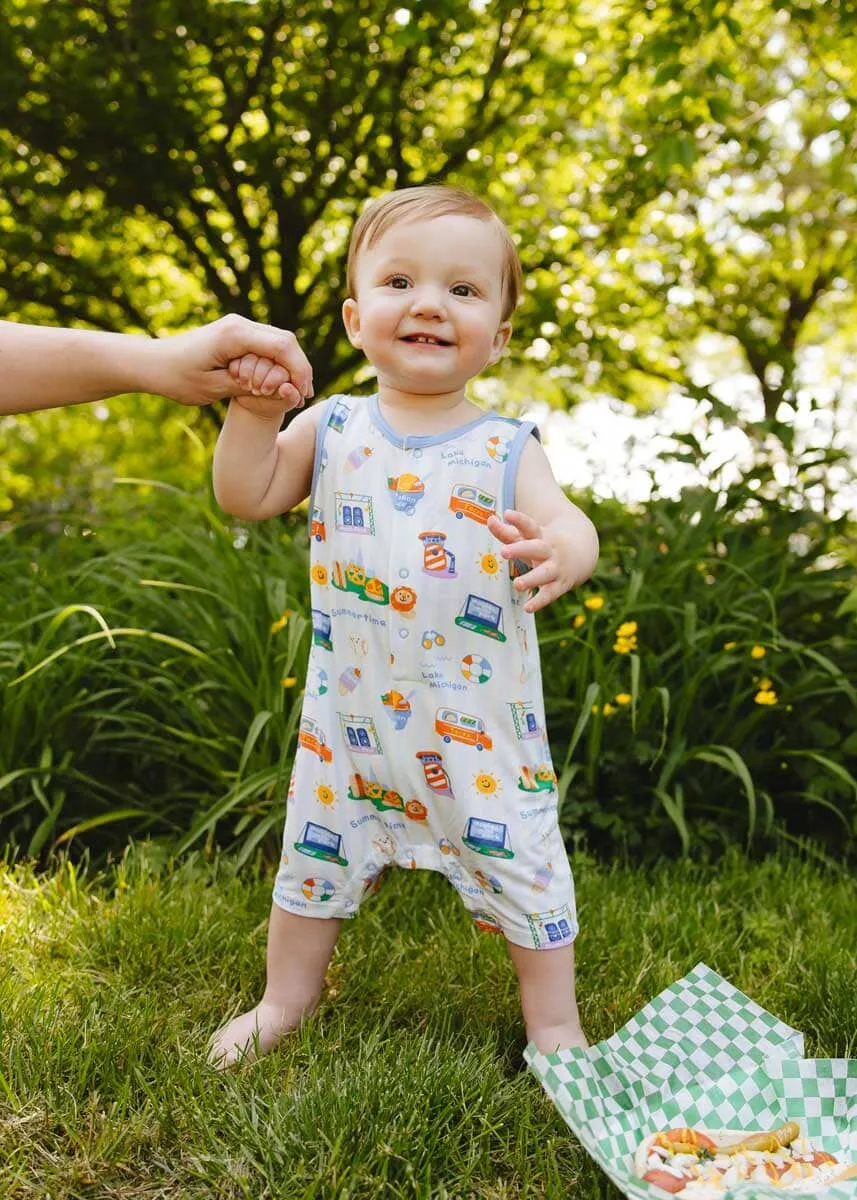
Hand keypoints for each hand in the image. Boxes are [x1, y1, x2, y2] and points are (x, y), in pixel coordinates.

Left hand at [150, 314, 312, 406]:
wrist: (153, 363)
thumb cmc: (177, 377)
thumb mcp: (214, 388)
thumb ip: (248, 385)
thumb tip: (279, 387)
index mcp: (235, 335)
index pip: (282, 347)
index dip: (299, 370)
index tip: (303, 393)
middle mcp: (240, 324)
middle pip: (286, 340)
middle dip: (300, 368)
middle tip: (305, 394)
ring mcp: (238, 327)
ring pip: (278, 342)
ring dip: (290, 365)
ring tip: (296, 390)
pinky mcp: (235, 334)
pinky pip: (266, 345)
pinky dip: (277, 362)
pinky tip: (280, 381)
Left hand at [487, 508, 578, 613]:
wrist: (581, 553)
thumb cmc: (543, 544)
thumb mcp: (528, 536)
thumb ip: (506, 531)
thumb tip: (489, 520)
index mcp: (540, 535)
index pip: (529, 525)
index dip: (519, 519)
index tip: (507, 514)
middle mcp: (548, 550)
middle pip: (536, 548)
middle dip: (520, 549)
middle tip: (504, 552)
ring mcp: (555, 567)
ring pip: (544, 573)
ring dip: (531, 579)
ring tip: (517, 584)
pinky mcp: (560, 584)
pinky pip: (550, 594)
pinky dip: (540, 602)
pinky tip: (528, 608)